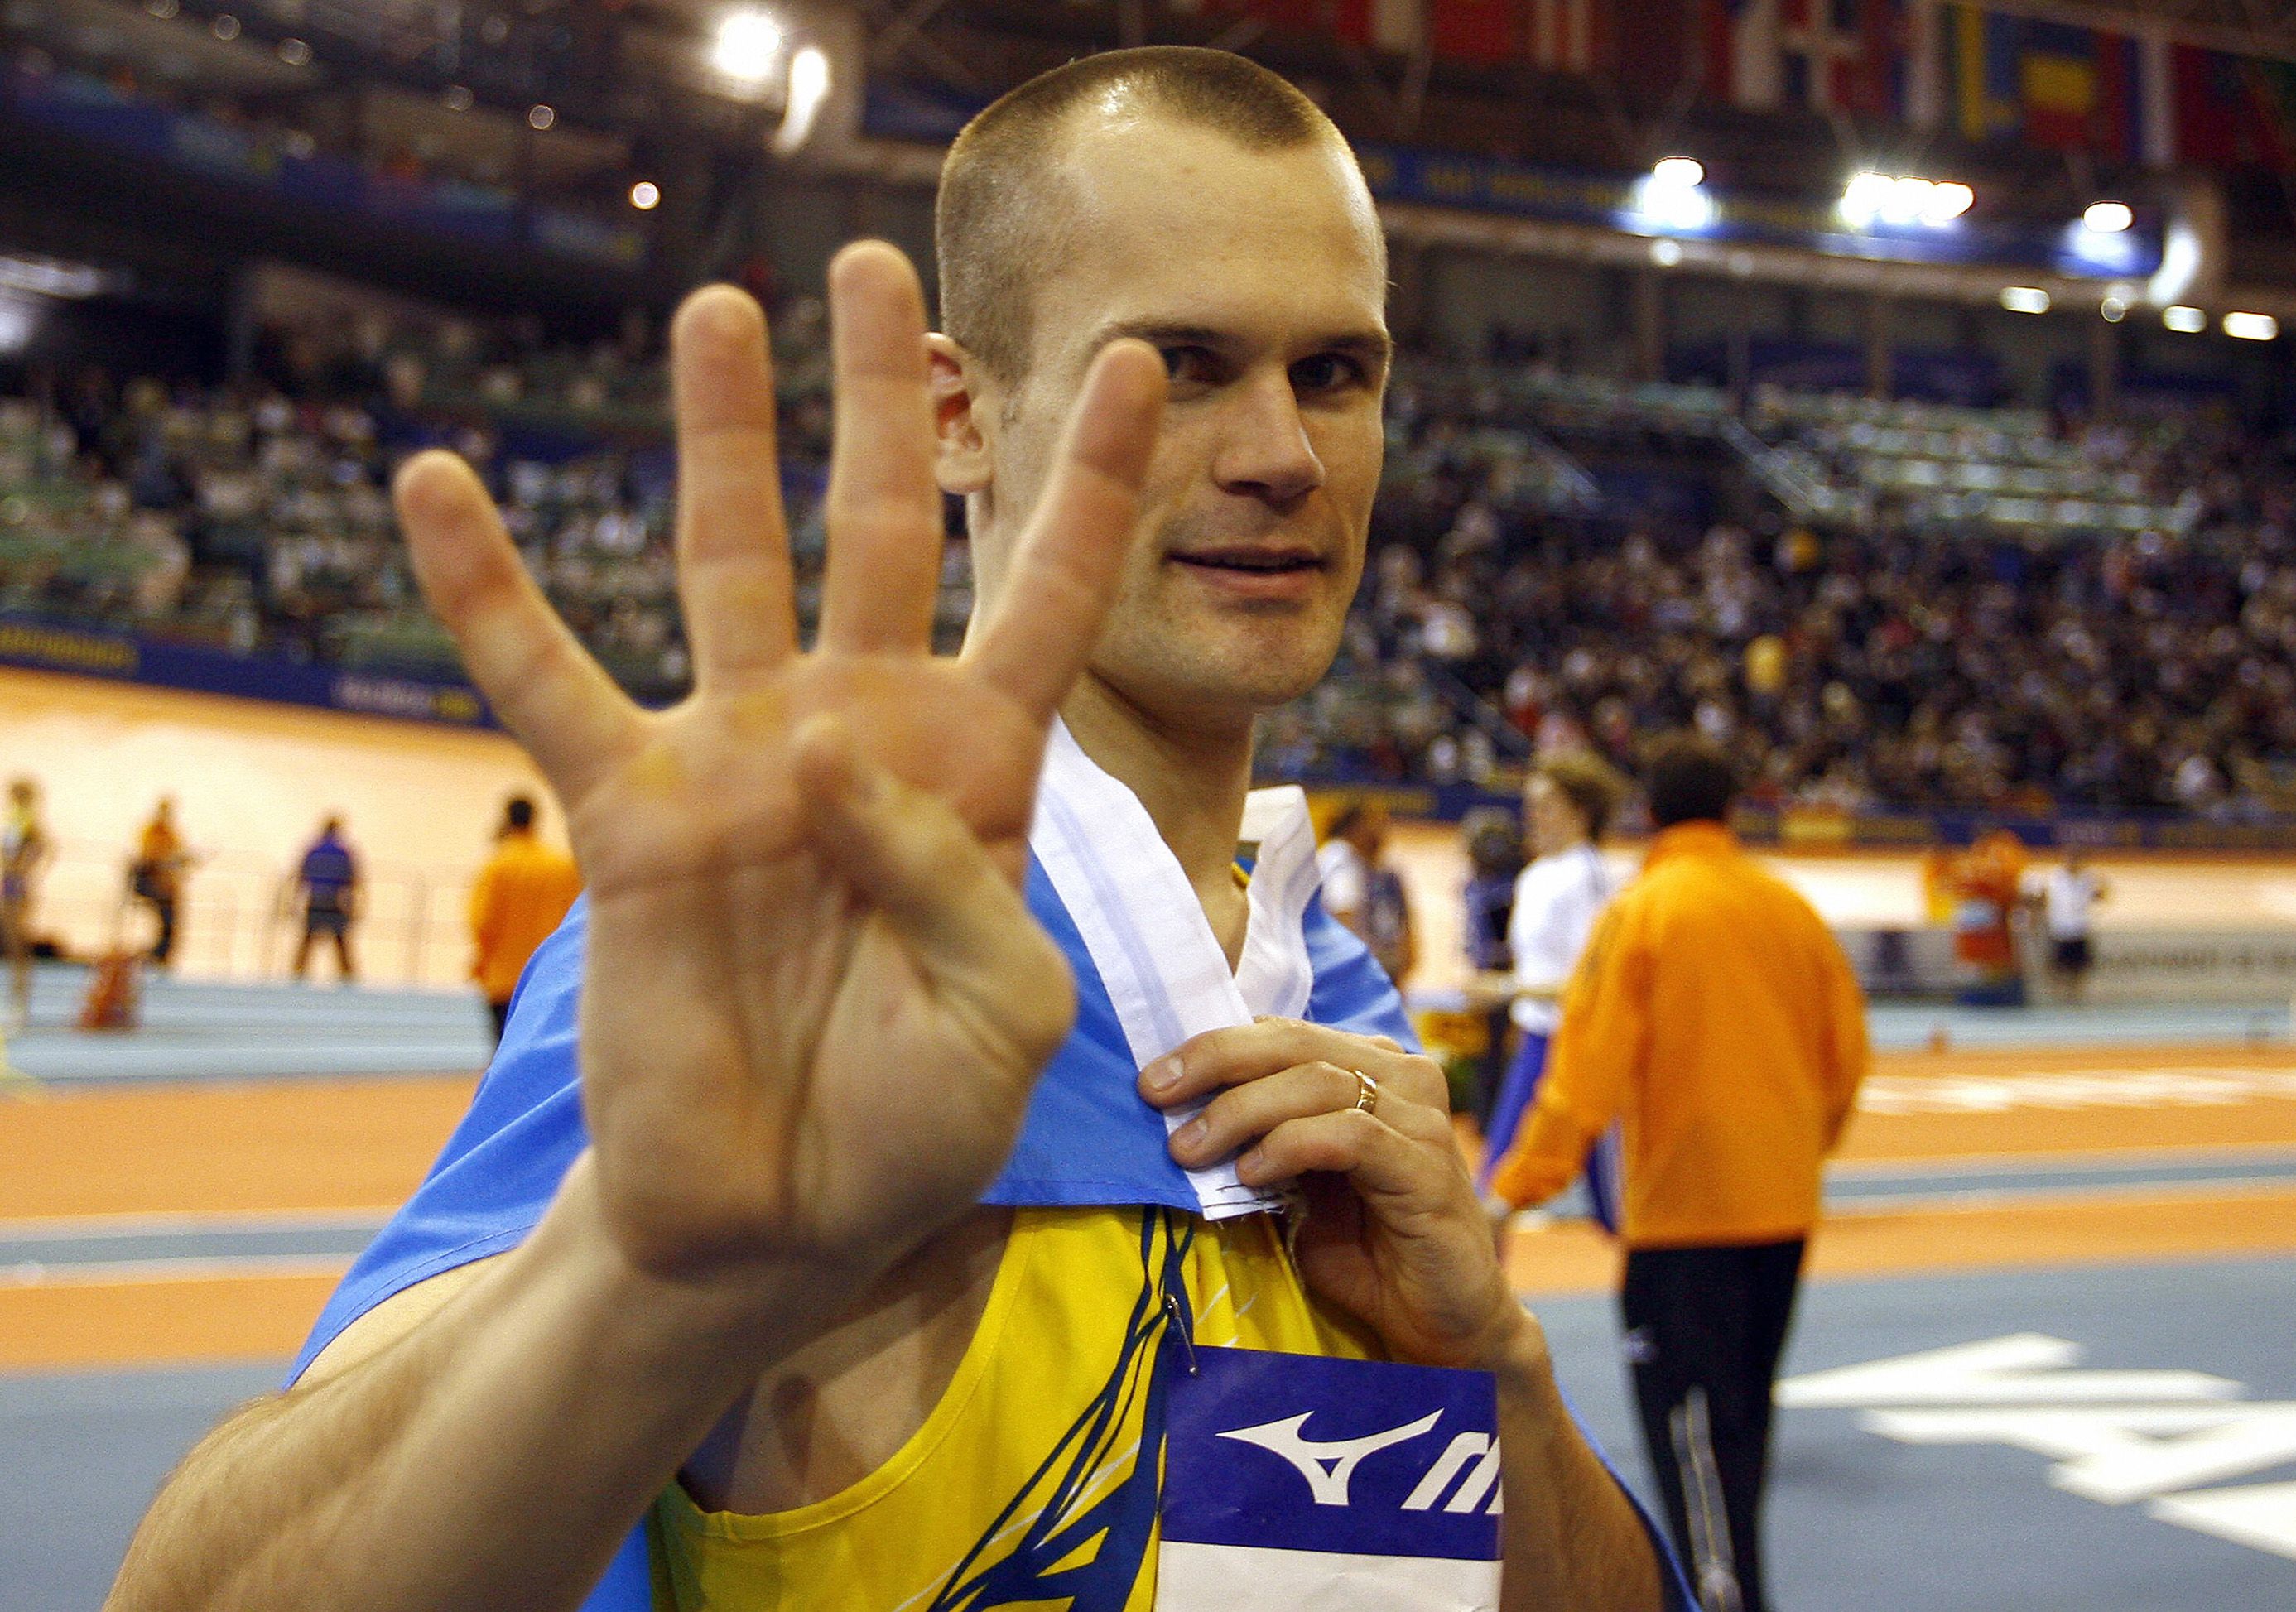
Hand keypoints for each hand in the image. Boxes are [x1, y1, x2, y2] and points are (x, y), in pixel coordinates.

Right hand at [396, 244, 1164, 1290]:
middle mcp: (859, 733)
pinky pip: (546, 684)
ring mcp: (741, 761)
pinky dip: (490, 590)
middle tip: (874, 268)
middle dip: (884, 401)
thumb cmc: (920, 1120)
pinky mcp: (633, 817)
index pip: (1047, 596)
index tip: (1133, 363)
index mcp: (979, 771)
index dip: (1090, 484)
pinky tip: (437, 482)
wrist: (786, 1219)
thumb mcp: (1008, 1019)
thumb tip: (827, 752)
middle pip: (879, 530)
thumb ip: (955, 884)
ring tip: (718, 309)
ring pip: (727, 562)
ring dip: (721, 436)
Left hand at [1141, 1019, 1536, 1372]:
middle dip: (1215, 1060)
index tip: (1154, 1077)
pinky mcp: (1428, 1169)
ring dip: (1241, 1109)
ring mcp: (1421, 1121)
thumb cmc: (1367, 1254)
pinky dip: (1291, 1144)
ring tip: (1188, 1148)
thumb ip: (1263, 1143)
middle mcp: (1403, 1080)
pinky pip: (1349, 1135)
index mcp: (1370, 1071)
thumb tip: (1181, 1118)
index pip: (1283, 1033)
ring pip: (1317, 1081)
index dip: (1214, 1045)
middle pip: (1294, 1042)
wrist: (1443, 1325)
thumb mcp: (1300, 1188)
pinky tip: (1252, 1172)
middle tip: (1154, 1092)